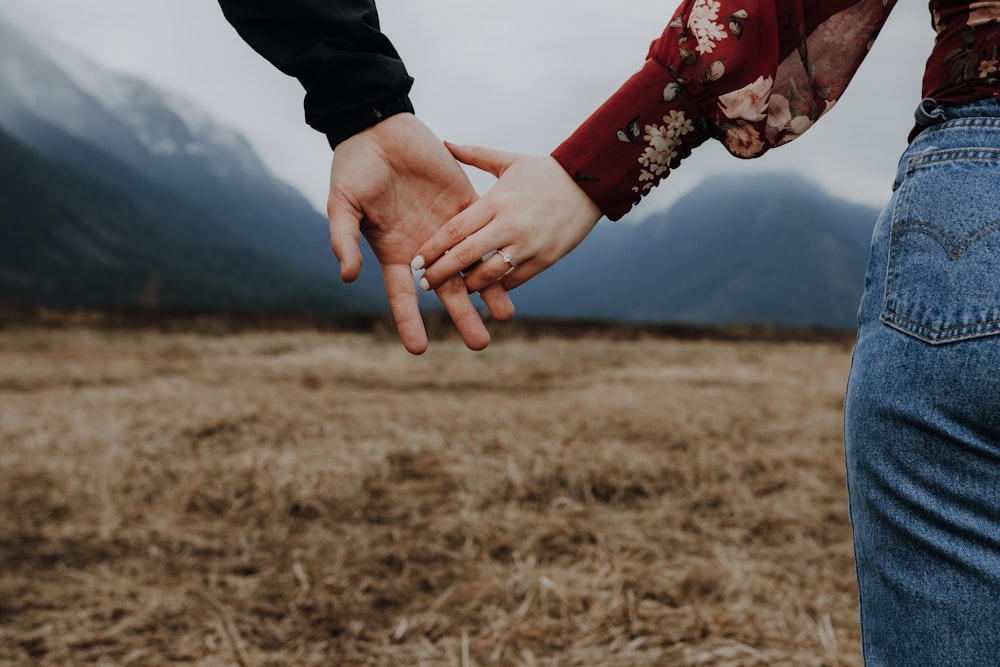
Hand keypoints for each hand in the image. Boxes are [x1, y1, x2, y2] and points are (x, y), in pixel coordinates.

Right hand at [327, 114, 513, 354]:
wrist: (380, 129)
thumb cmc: (354, 167)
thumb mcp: (342, 204)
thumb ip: (345, 239)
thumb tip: (348, 276)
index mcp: (394, 252)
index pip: (404, 296)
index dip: (410, 322)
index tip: (419, 349)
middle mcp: (424, 248)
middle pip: (447, 291)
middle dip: (463, 316)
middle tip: (480, 343)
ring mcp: (448, 228)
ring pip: (473, 266)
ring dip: (489, 290)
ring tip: (506, 316)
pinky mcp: (467, 204)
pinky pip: (486, 232)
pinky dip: (499, 250)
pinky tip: (516, 268)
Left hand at [411, 143, 601, 294]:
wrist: (590, 182)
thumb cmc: (544, 171)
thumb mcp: (508, 160)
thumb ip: (474, 154)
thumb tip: (444, 143)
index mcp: (496, 201)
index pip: (455, 230)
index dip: (433, 248)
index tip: (417, 261)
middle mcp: (509, 225)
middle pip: (466, 256)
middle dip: (442, 273)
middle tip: (425, 284)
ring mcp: (528, 244)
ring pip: (490, 274)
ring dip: (469, 285)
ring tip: (456, 289)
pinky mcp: (546, 258)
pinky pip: (515, 279)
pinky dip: (498, 286)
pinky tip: (486, 289)